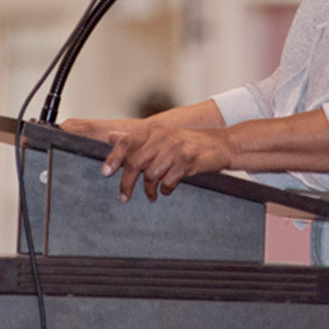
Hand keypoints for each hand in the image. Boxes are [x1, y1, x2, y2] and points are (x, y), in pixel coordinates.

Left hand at [58, 118, 233, 201]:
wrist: (222, 144)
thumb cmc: (189, 142)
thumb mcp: (163, 136)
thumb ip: (137, 138)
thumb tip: (110, 136)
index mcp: (154, 131)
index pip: (127, 142)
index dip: (114, 157)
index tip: (105, 173)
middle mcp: (163, 137)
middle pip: (135, 162)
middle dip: (127, 183)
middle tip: (124, 197)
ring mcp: (176, 149)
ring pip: (151, 175)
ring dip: (149, 189)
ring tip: (152, 195)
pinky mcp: (188, 161)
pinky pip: (169, 181)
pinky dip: (166, 190)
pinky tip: (168, 190)